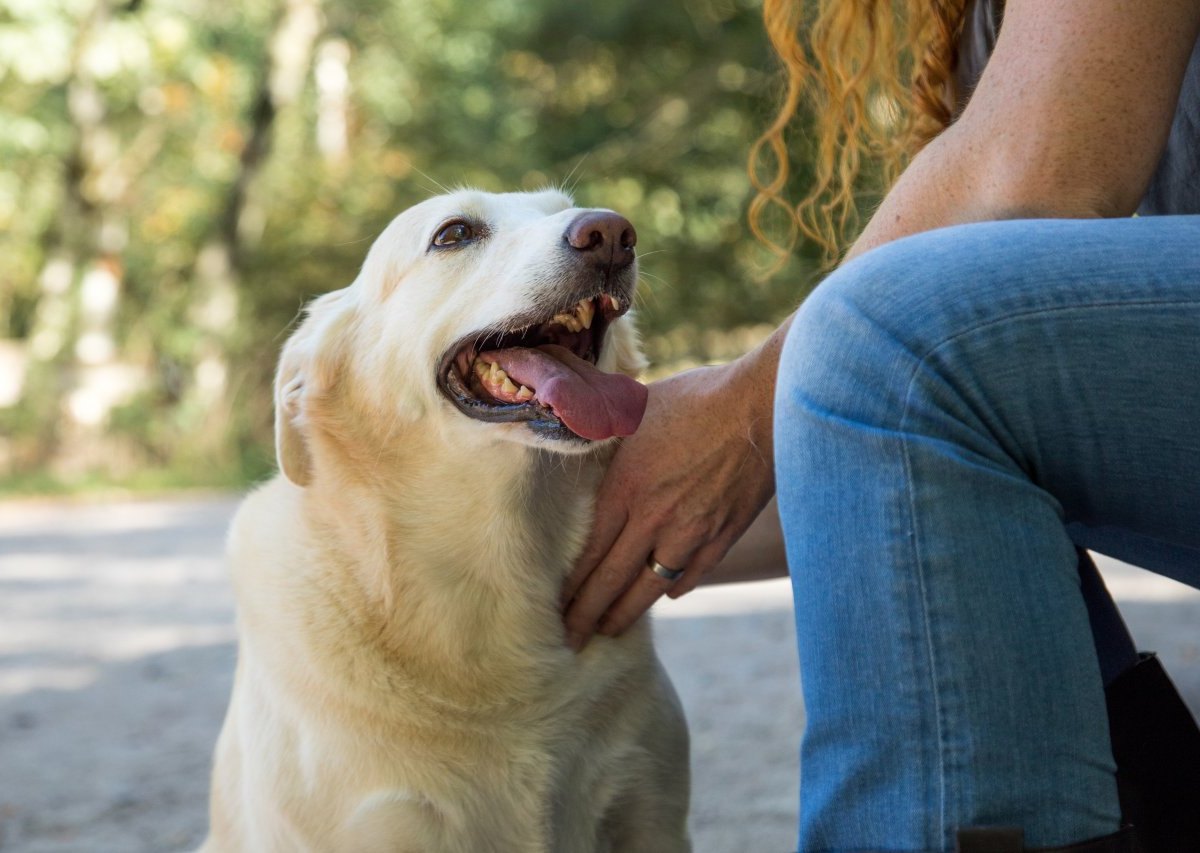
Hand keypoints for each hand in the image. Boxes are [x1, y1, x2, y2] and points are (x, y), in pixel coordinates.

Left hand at [561, 351, 777, 649]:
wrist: (764, 407)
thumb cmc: (696, 398)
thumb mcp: (636, 409)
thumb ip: (605, 434)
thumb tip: (574, 432)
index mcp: (625, 487)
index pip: (587, 552)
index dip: (569, 586)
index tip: (552, 605)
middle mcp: (654, 519)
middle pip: (611, 581)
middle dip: (587, 616)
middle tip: (570, 640)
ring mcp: (691, 534)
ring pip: (650, 589)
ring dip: (625, 613)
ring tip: (608, 628)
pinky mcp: (723, 537)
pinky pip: (690, 577)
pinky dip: (672, 590)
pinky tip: (662, 595)